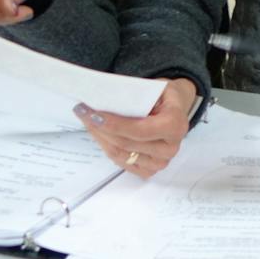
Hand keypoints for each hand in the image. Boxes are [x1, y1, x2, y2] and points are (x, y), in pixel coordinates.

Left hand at [74, 77, 195, 178]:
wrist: (176, 110)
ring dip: (99, 137)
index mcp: (175, 126)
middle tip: (83, 112)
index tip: (93, 114)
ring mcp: (159, 163)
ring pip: (119, 154)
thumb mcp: (157, 87)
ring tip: (87, 121)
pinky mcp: (148, 171)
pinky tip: (98, 133)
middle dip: (100, 128)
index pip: (139, 130)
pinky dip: (106, 146)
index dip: (114, 124)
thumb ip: (137, 96)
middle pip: (125, 143)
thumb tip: (107, 101)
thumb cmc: (165, 97)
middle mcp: (170, 149)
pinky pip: (120, 161)